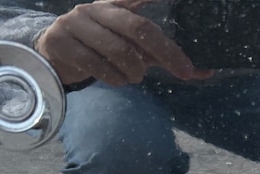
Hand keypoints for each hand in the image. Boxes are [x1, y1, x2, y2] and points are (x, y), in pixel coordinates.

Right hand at [35, 0, 210, 86]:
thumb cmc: (102, 49)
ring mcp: (76, 23)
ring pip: (119, 50)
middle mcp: (97, 9)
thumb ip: (164, 56)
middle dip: (166, 52)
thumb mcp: (133, 48)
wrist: (54, 55)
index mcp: (116, 4)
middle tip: (183, 72)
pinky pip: (97, 66)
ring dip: (135, 71)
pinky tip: (117, 80)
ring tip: (135, 76)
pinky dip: (114, 79)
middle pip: (138, 27)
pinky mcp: (62, 42)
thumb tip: (205, 72)